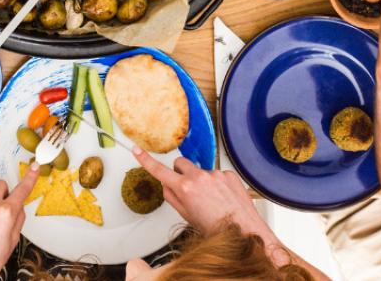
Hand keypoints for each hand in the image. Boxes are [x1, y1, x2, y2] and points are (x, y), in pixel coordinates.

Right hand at [129, 149, 271, 239]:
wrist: (244, 230)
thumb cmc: (216, 229)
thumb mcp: (187, 216)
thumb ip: (173, 198)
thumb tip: (167, 186)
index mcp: (185, 189)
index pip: (160, 171)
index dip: (146, 160)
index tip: (136, 150)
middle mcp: (199, 177)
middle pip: (180, 163)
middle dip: (180, 172)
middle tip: (187, 188)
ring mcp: (215, 174)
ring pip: (200, 171)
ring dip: (201, 181)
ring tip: (211, 200)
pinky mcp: (228, 174)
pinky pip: (216, 174)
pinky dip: (217, 184)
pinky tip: (222, 198)